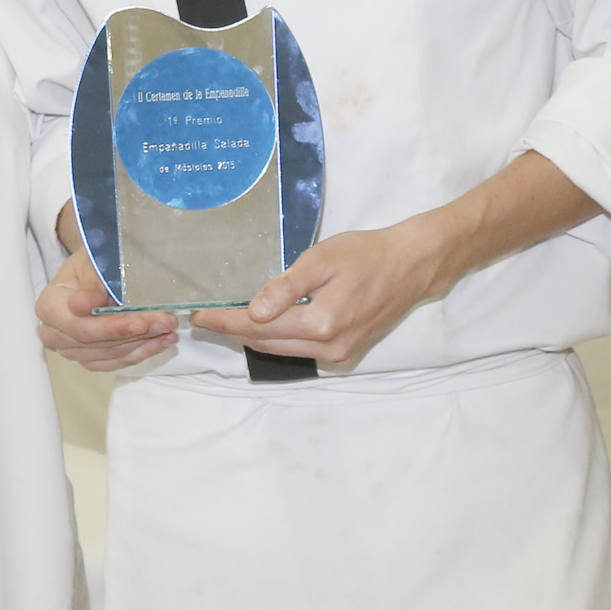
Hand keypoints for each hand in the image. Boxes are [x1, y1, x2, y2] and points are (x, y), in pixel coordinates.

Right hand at [35, 207, 176, 371]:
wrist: (91, 269)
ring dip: (143, 344)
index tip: (141, 322)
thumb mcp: (92, 262)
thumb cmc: (90, 262)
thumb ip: (90, 284)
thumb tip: (82, 306)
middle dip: (136, 334)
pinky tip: (161, 341)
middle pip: (98, 343)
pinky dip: (141, 352)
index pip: (81, 327)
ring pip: (111, 354)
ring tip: (168, 329)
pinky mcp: (89, 357)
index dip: (112, 328)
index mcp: (49, 307)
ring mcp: (71, 349)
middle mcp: (55, 333)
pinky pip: (116, 362)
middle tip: (166, 322)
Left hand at [192, 220, 447, 369]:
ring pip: (282, 350)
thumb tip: (253, 311)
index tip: (199, 315)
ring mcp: (339, 355)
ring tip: (227, 321)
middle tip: (206, 318)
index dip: (225, 321)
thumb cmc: (367, 255)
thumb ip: (286, 287)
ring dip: (254, 337)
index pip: (258, 327)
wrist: (411, 267)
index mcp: (321, 325)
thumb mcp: (322, 261)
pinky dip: (278, 339)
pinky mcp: (346, 353)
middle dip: (233, 331)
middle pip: (266, 344)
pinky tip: (265, 325)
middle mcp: (328, 348)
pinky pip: (301, 350)